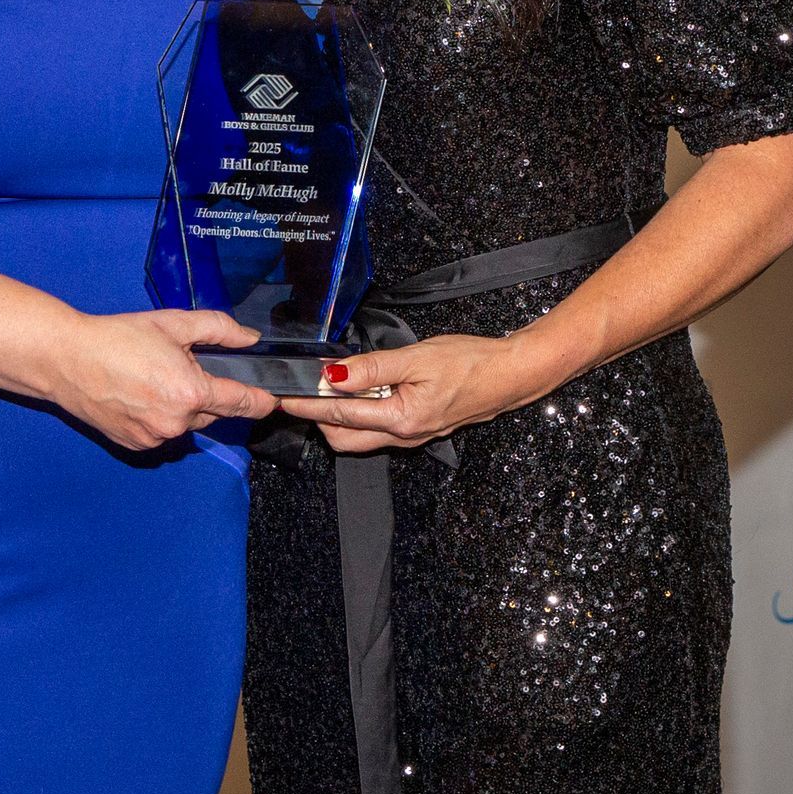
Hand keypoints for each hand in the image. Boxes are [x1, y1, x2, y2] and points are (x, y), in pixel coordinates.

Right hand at [55, 308, 273, 450]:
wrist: (68, 361)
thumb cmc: (118, 338)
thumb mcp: (173, 323)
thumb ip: (219, 329)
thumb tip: (249, 339)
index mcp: (191, 393)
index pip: (242, 403)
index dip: (262, 401)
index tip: (273, 400)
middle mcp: (177, 423)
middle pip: (213, 412)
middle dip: (208, 393)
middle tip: (182, 367)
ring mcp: (156, 439)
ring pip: (187, 423)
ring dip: (182, 405)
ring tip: (153, 378)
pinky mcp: (138, 446)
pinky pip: (163, 432)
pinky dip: (161, 417)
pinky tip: (140, 395)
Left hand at [275, 331, 554, 453]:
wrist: (511, 375)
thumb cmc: (471, 362)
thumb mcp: (418, 357)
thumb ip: (373, 368)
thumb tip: (334, 374)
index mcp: (400, 419)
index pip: (340, 414)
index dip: (307, 404)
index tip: (281, 397)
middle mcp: (403, 435)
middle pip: (344, 436)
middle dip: (317, 416)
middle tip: (301, 390)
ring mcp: (411, 435)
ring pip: (360, 436)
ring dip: (338, 415)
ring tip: (328, 386)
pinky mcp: (419, 427)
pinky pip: (378, 429)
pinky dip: (361, 412)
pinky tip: (362, 389)